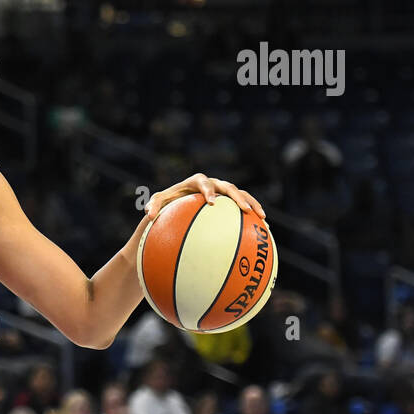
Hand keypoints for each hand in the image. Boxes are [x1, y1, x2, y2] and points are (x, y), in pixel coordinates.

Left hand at [144, 173, 265, 220]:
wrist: (180, 204)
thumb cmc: (168, 205)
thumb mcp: (158, 204)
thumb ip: (154, 206)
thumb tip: (149, 215)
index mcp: (196, 182)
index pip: (203, 182)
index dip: (208, 190)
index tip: (211, 203)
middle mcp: (213, 185)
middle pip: (228, 187)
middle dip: (237, 197)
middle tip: (243, 209)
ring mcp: (224, 193)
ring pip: (242, 195)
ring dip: (252, 204)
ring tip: (262, 217)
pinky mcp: (231, 203)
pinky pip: (245, 208)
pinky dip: (254, 216)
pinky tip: (264, 230)